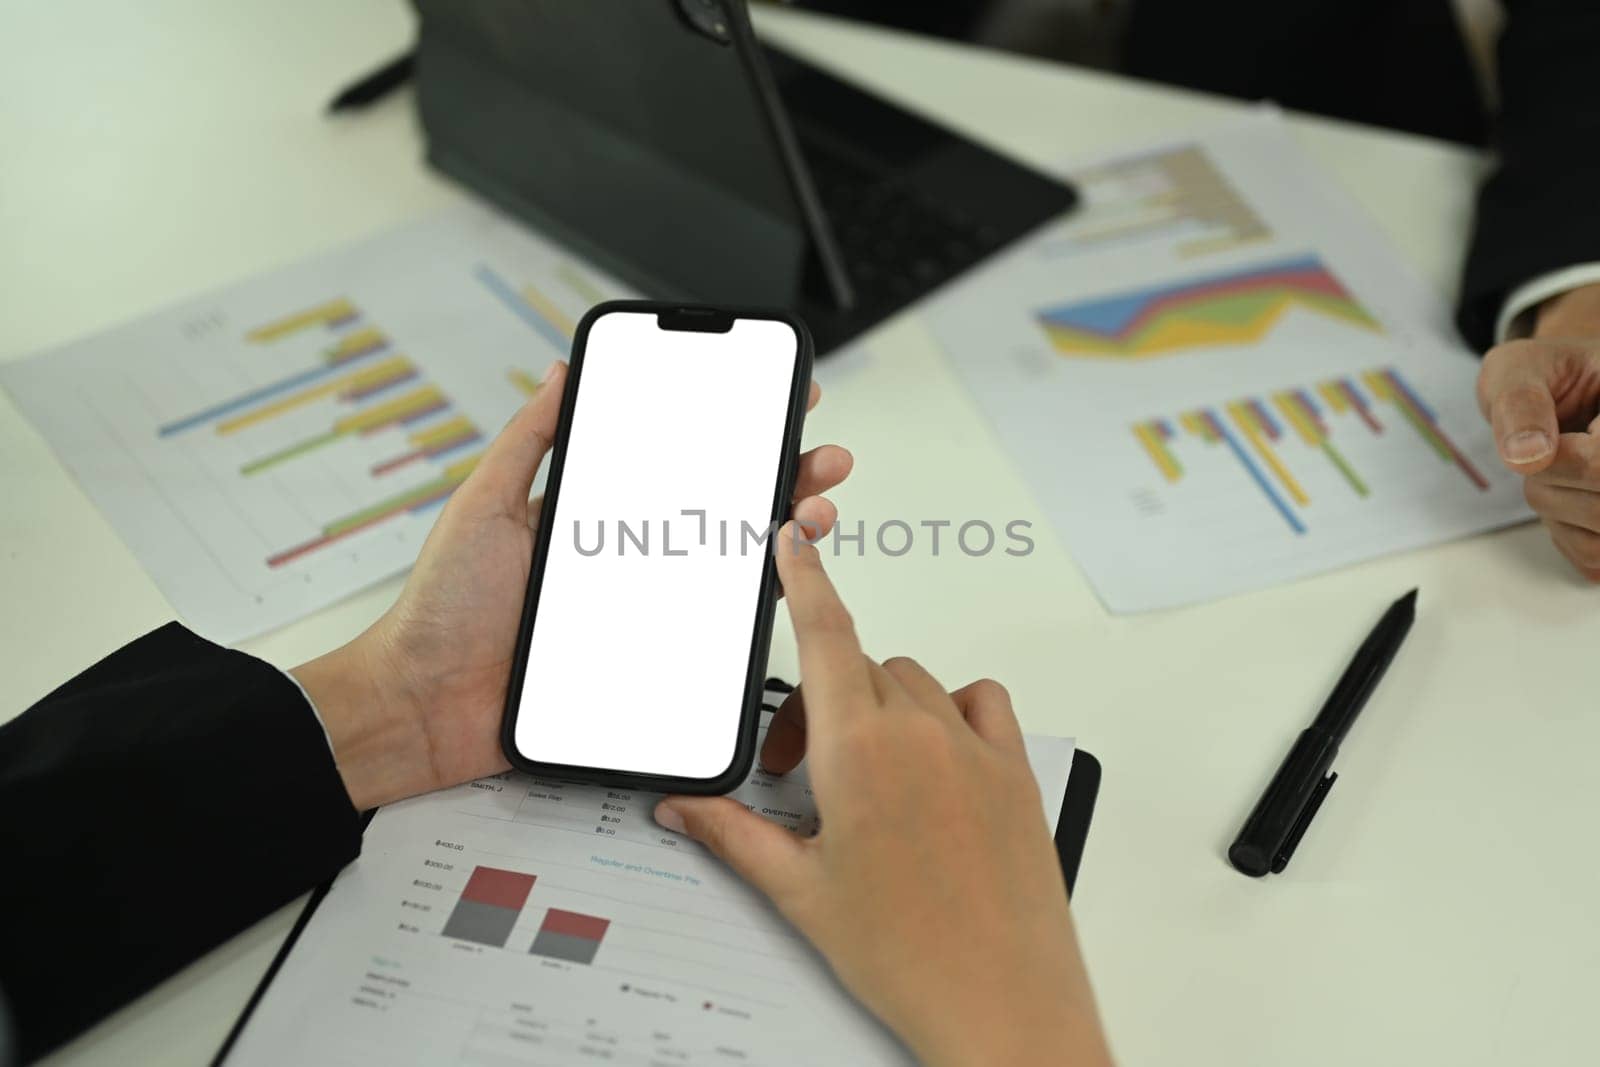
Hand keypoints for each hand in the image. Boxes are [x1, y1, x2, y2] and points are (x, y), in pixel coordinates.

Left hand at [293, 365, 853, 809]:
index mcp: (595, 516)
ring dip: (786, 538)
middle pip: (722, 511)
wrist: (422, 704)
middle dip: (783, 478)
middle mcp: (628, 560)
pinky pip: (709, 637)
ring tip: (815, 511)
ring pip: (730, 570)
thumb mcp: (483, 504)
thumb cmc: (442, 608)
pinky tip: (786, 582)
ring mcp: (642, 612)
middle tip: (823, 457)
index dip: (732, 433)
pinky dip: (756, 611)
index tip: (780, 403)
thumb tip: (562, 372)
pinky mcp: (646, 663)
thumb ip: (528, 441)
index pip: (678, 464)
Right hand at [653, 528, 1111, 1066]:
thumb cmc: (909, 954)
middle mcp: (920, 732)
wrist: (1002, 1001)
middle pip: (858, 669)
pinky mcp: (1015, 771)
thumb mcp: (800, 892)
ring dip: (878, 708)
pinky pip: (979, 704)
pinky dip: (949, 712)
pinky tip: (932, 758)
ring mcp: (974, 748)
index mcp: (858, 749)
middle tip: (797, 776)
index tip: (792, 540)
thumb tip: (684, 809)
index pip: (824, 632)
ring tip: (862, 779)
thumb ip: (733, 835)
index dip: (804, 577)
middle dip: (819, 705)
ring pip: (913, 683)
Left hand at [1477, 284, 1599, 579]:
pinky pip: (1595, 559)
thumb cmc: (1544, 379)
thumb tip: (1527, 455)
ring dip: (1557, 508)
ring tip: (1559, 468)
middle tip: (1546, 450)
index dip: (1566, 460)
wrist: (1567, 395)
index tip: (1552, 434)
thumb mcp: (1517, 370)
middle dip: (1553, 482)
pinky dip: (1567, 533)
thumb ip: (1520, 403)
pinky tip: (1571, 494)